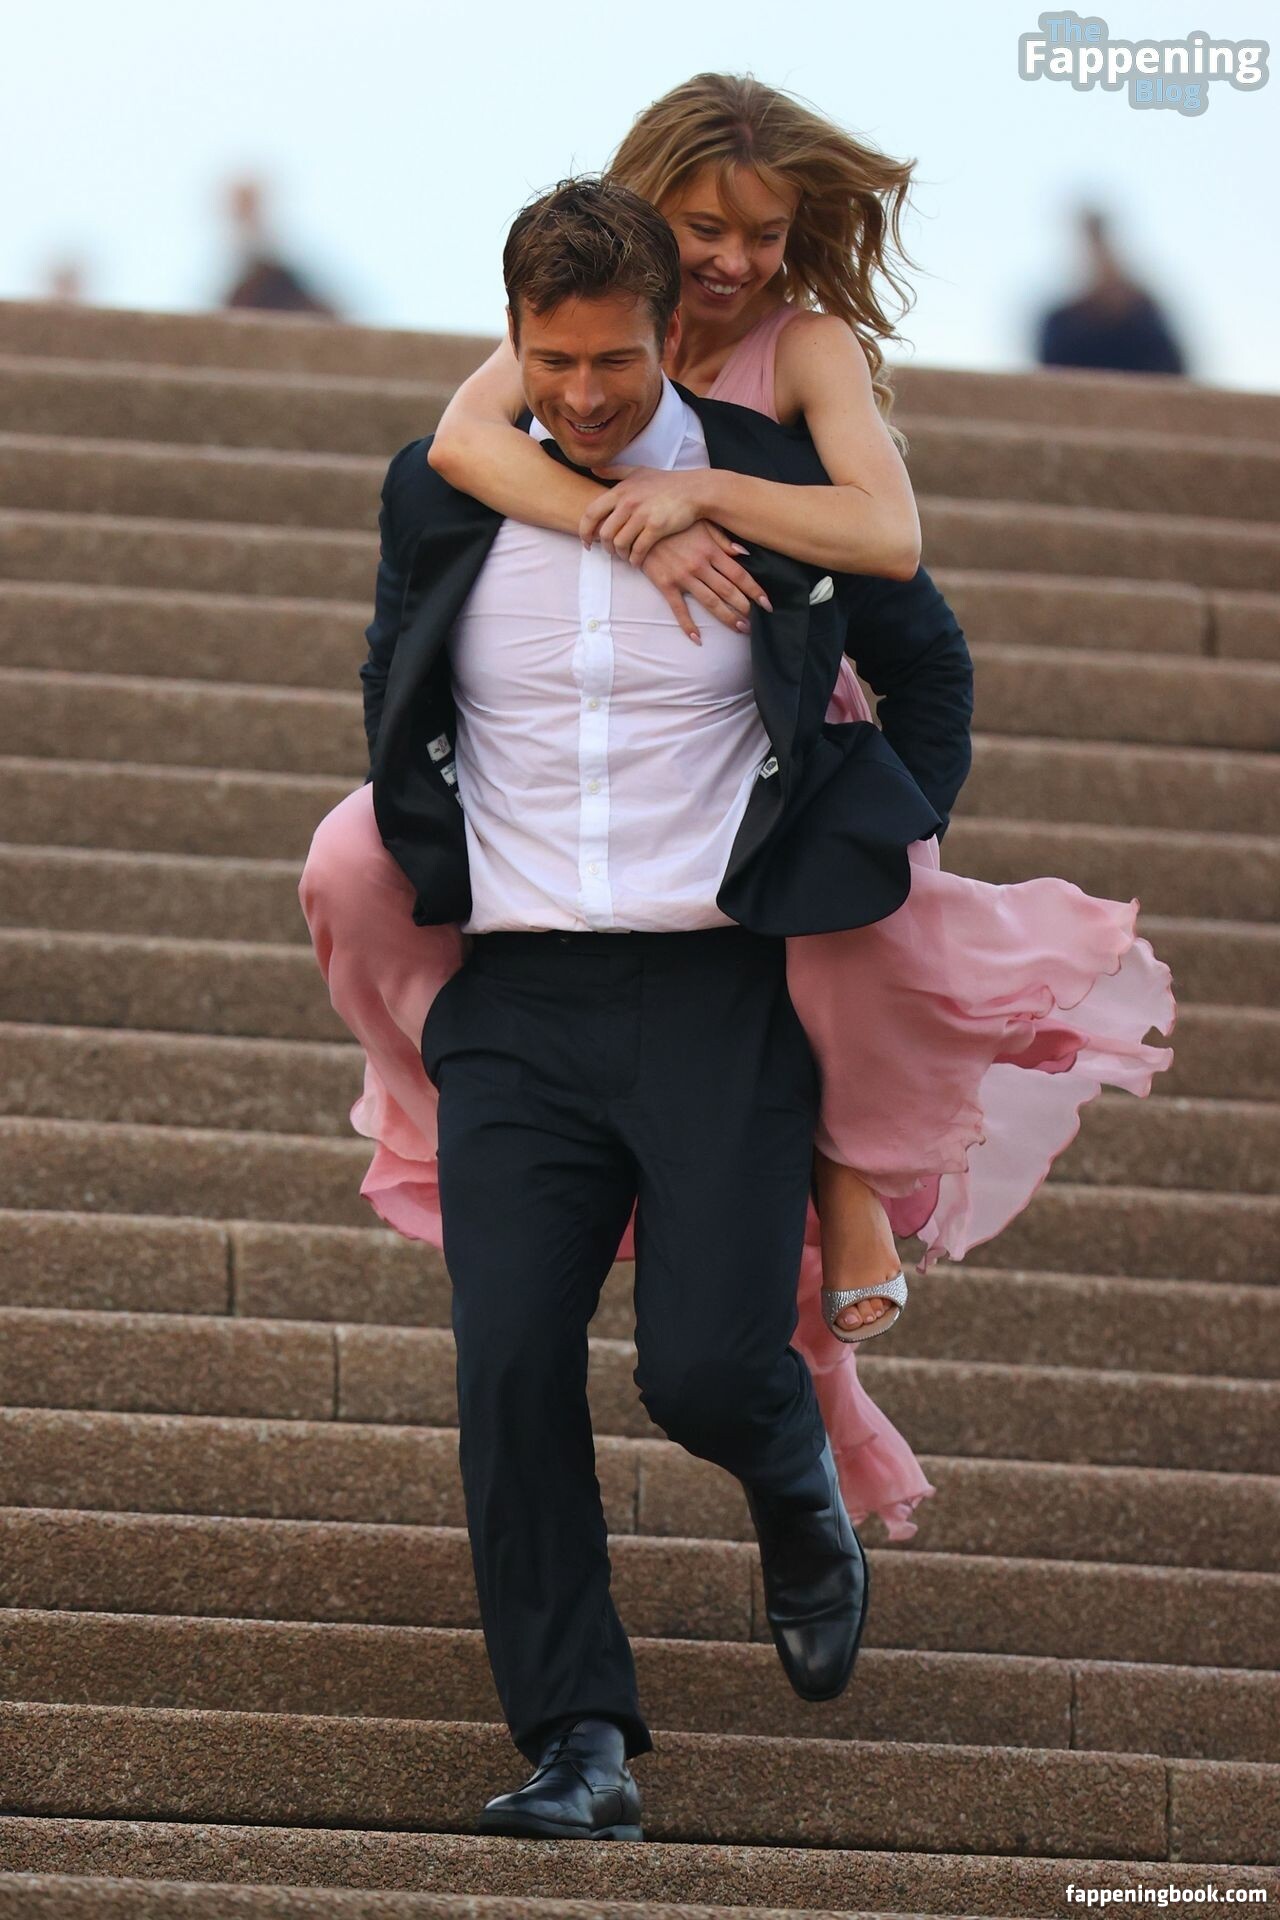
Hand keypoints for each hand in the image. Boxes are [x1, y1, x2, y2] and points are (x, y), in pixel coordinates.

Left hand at [580, 465, 708, 564]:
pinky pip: (638, 550)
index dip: (584, 531)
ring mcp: (642, 515)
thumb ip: (614, 471)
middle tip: (612, 552)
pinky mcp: (657, 528)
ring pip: (620, 544)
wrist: (694, 491)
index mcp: (620, 491)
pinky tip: (637, 561)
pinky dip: (635, 559)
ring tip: (625, 556)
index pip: (591, 513)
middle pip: (605, 533)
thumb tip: (593, 468)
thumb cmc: (666, 482)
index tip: (587, 542)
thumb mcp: (638, 471)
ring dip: (620, 554)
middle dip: (606, 547)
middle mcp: (628, 503)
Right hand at [639, 521, 772, 643]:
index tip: (766, 604)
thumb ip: (722, 539)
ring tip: (739, 629)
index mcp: (710, 550)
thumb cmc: (674, 523)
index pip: (739, 574)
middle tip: (755, 622)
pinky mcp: (666, 584)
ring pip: (709, 601)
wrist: (641, 527)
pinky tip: (698, 639)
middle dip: (744, 608)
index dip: (754, 590)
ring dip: (726, 617)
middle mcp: (699, 565)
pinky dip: (688, 625)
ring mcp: (682, 576)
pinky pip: (679, 609)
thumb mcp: (701, 524)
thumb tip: (744, 553)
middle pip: (728, 591)